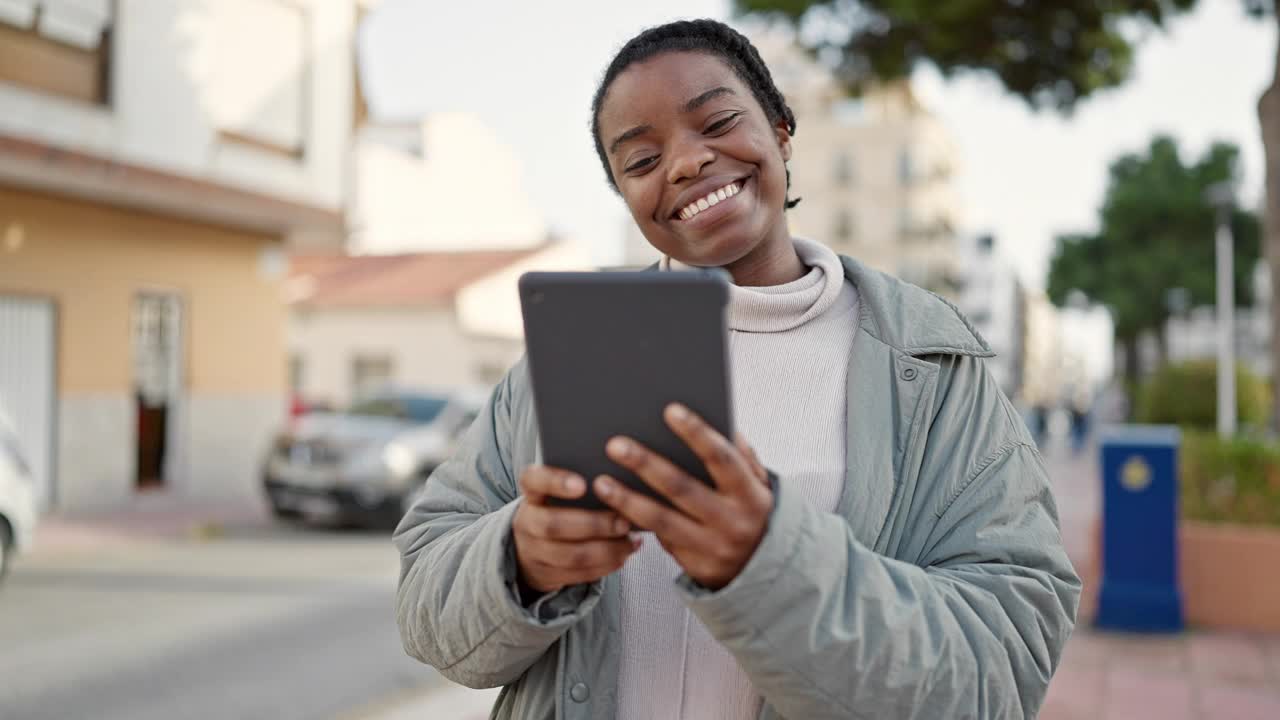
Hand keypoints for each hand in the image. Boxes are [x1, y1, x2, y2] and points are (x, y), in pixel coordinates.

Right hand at [512, 465, 641, 594]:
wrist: (532, 546)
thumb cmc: (557, 508)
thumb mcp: (559, 492)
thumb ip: (582, 482)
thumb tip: (619, 481)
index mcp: (531, 493)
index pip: (533, 481)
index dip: (555, 482)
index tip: (582, 484)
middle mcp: (528, 522)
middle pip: (554, 525)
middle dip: (593, 524)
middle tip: (623, 522)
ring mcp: (534, 552)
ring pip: (570, 555)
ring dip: (606, 550)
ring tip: (630, 541)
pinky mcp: (548, 574)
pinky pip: (578, 574)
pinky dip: (605, 565)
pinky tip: (623, 555)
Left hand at [596, 403, 772, 589]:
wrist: (758, 564)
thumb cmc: (746, 508)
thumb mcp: (753, 481)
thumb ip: (737, 453)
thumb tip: (714, 418)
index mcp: (749, 492)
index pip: (721, 457)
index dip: (697, 433)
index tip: (670, 410)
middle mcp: (732, 521)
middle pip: (682, 488)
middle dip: (646, 464)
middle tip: (615, 445)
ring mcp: (712, 546)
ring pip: (662, 520)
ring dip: (627, 499)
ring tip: (601, 481)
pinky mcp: (694, 565)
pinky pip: (658, 539)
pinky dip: (633, 521)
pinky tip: (609, 508)